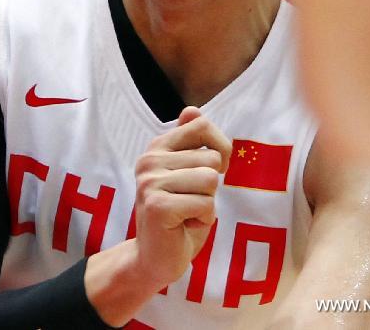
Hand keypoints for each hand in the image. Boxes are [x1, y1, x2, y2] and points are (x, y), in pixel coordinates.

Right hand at [132, 106, 230, 288]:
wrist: (154, 260)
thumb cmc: (179, 215)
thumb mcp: (189, 174)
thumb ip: (191, 142)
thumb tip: (191, 110)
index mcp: (158, 147)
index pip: (201, 124)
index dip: (220, 147)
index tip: (215, 170)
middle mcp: (149, 160)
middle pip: (211, 158)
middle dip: (211, 186)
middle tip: (190, 201)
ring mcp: (150, 182)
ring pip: (209, 180)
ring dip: (207, 203)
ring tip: (187, 212)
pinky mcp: (157, 206)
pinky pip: (206, 204)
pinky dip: (204, 219)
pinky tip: (183, 226)